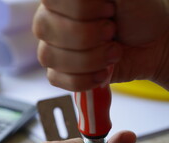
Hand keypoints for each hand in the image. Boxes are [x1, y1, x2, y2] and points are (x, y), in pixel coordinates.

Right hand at [32, 0, 168, 90]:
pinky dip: (84, 80)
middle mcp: (52, 19)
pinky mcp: (58, 71)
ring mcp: (52, 46)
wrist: (152, 44)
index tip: (107, 11)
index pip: (50, 0)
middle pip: (45, 29)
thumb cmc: (139, 14)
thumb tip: (81, 1)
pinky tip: (102, 72)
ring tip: (112, 52)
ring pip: (50, 56)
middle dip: (87, 36)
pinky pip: (56, 79)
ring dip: (89, 60)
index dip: (79, 9)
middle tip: (111, 33)